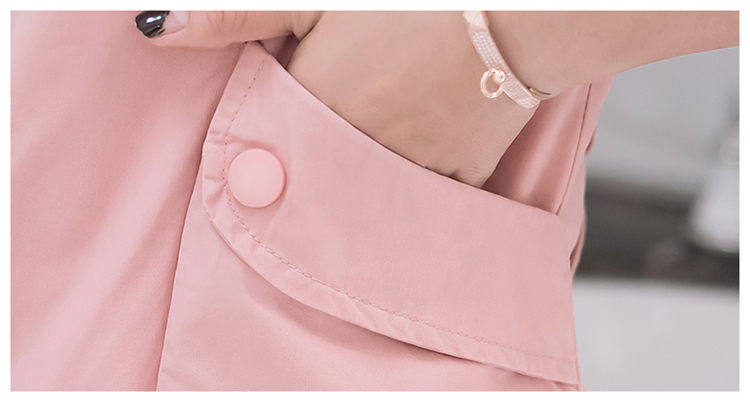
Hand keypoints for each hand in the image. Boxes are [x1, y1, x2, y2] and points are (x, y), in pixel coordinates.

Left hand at [138, 11, 543, 186]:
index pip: (272, 135)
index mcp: (314, 106)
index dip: (279, 117)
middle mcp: (356, 151)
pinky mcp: (459, 177)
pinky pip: (426, 190)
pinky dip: (420, 171)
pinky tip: (433, 131)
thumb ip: (232, 15)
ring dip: (374, 160)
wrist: (522, 13)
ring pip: (373, 183)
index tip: (299, 102)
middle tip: (360, 102)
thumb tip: (149, 28)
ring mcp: (410, 170)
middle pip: (321, 166)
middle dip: (327, 144)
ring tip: (400, 111)